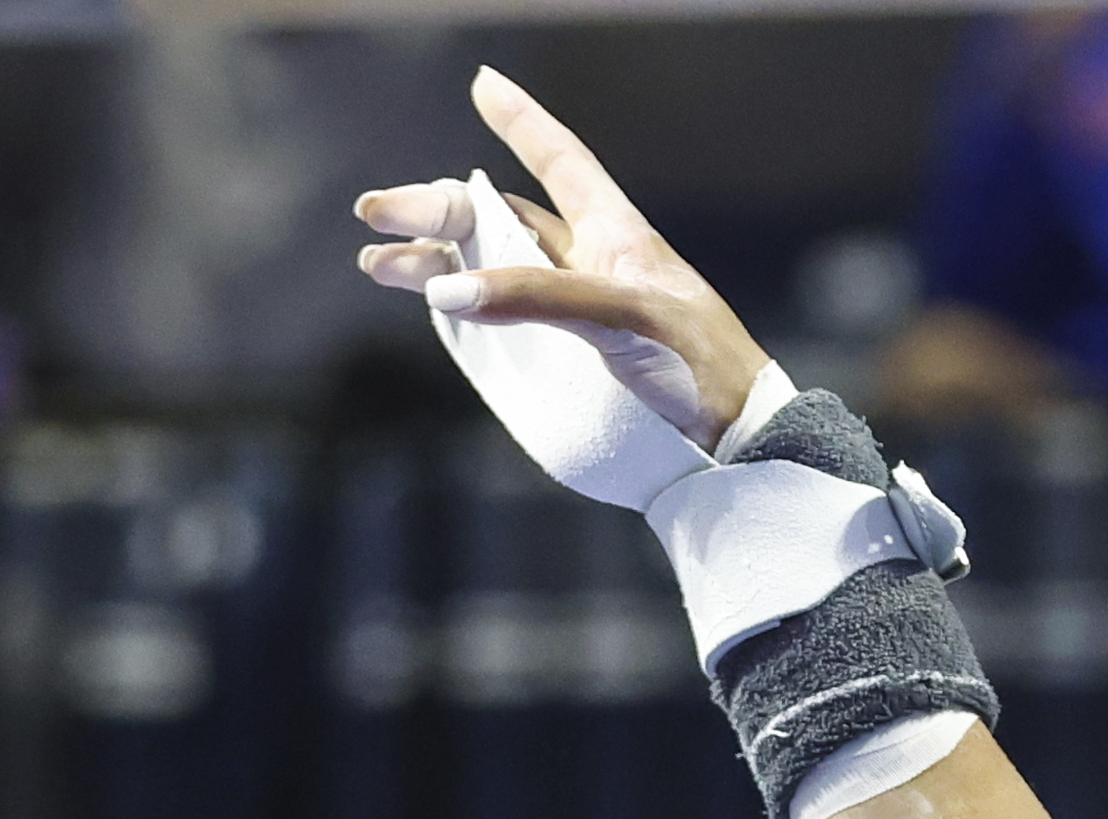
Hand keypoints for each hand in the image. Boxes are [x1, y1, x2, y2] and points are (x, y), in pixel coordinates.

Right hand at [354, 66, 769, 457]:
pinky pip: (500, 318)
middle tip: (377, 212)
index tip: (484, 84)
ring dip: (432, 262)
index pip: (562, 161)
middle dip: (437, 208)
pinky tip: (426, 300)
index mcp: (616, 235)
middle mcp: (590, 263)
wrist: (731, 446)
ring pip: (489, 268)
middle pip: (500, 218)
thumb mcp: (623, 318)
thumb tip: (449, 290)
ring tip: (379, 266)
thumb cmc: (699, 368)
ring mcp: (573, 311)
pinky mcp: (565, 358)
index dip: (523, 123)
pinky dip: (456, 306)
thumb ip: (538, 297)